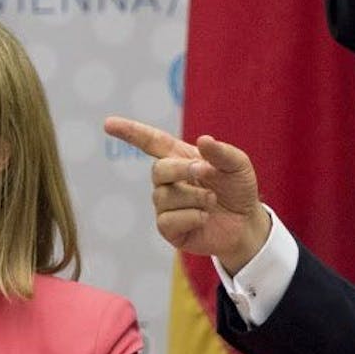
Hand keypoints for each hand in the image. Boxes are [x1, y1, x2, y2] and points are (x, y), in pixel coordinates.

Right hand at [103, 116, 270, 272]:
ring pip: (165, 197)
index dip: (130, 132)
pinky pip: (168, 221)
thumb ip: (223, 153)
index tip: (108, 124)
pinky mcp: (169, 229)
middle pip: (158, 170)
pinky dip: (192, 217)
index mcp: (180, 158)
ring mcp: (166, 206)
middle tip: (207, 172)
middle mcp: (168, 181)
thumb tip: (203, 140)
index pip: (150, 142)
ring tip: (212, 201)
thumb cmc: (238, 189)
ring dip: (195, 197)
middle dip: (183, 170)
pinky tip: (204, 218)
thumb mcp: (238, 166)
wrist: (246, 223)